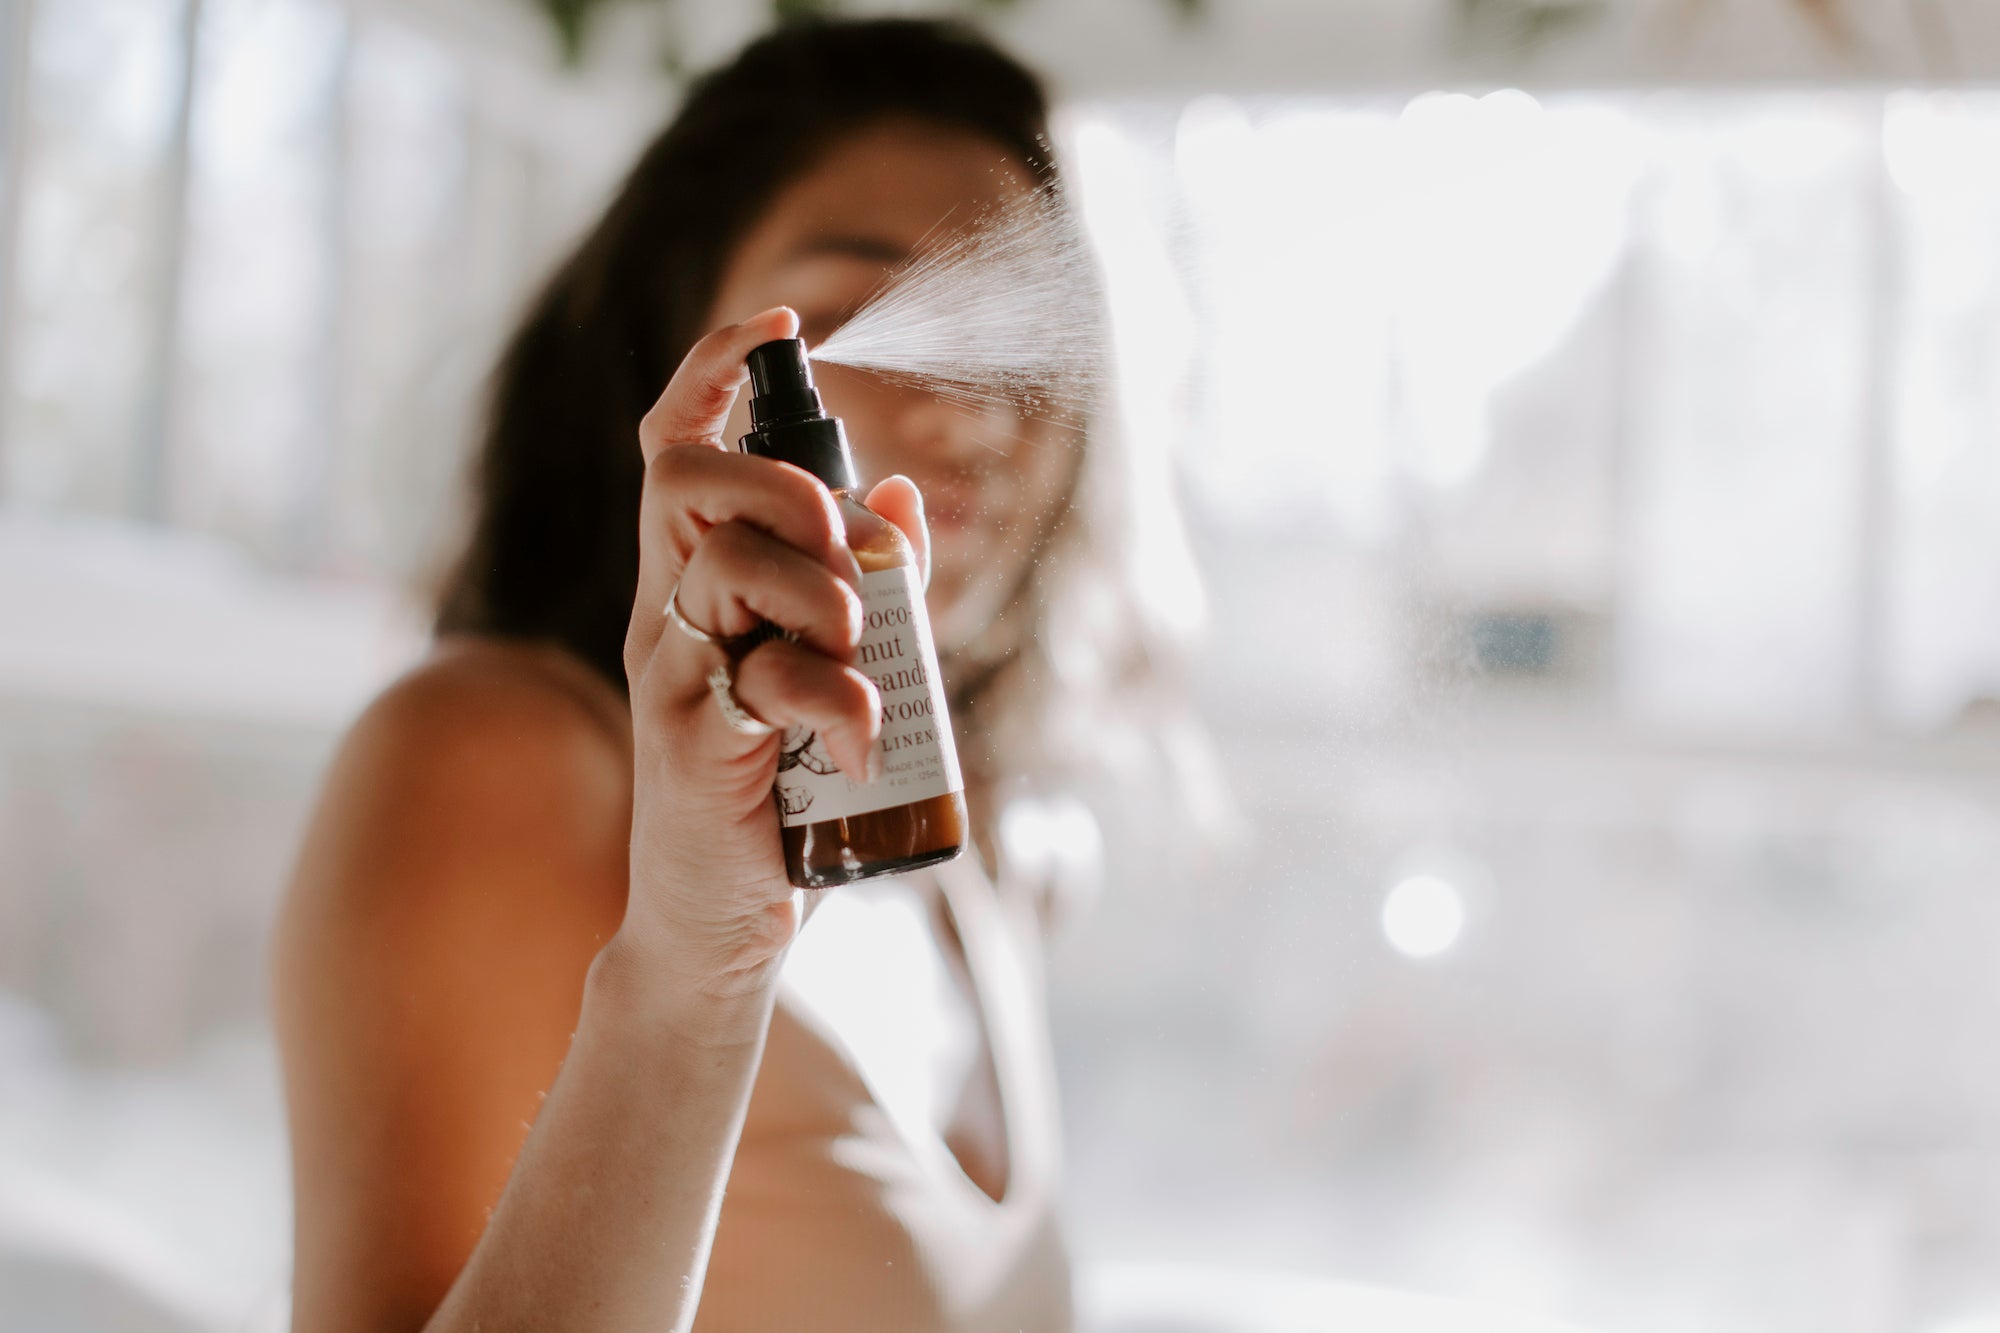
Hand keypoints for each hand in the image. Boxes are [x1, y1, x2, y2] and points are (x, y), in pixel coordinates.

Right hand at [615, 307, 925, 1003]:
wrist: (720, 923)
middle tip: (840, 541)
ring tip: (859, 654)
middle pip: (684, 483)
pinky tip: (863, 740)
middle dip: (780, 482)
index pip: (675, 449)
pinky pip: (766, 682)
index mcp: (694, 583)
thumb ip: (867, 587)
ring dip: (821, 592)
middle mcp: (667, 615)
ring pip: (727, 567)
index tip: (780, 324)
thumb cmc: (776, 793)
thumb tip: (905, 497)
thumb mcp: (833, 673)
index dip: (714, 372)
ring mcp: (670, 677)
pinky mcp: (691, 745)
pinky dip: (837, 701)